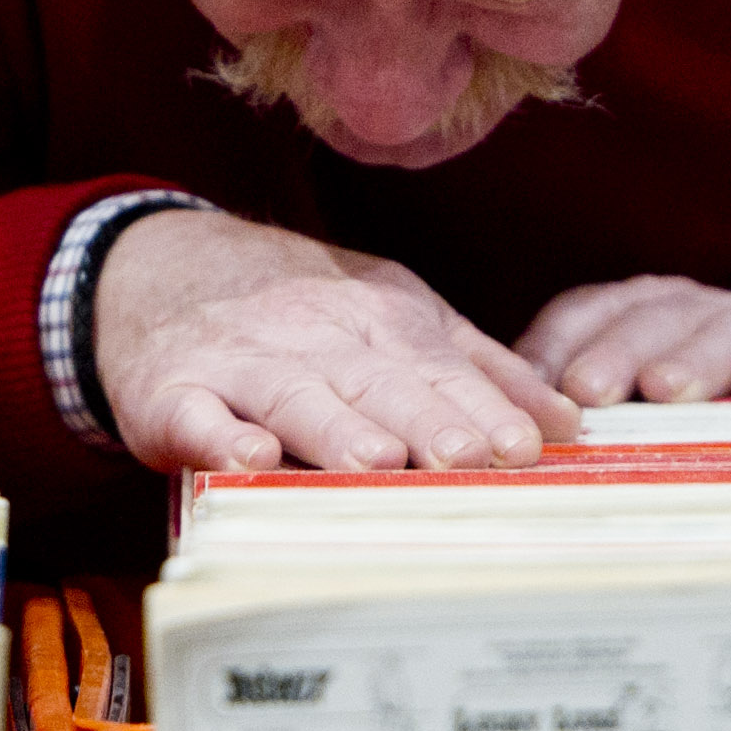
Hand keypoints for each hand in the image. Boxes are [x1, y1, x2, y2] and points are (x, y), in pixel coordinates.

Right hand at [94, 210, 581, 473]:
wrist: (163, 267)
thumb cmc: (300, 311)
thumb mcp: (394, 315)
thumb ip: (476, 370)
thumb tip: (567, 423)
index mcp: (378, 317)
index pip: (438, 366)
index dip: (480, 407)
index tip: (523, 447)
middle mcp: (315, 335)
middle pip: (376, 380)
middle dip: (423, 418)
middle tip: (466, 457)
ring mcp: (241, 362)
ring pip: (296, 395)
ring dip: (337, 427)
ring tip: (377, 462)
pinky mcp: (172, 391)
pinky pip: (196, 413)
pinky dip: (219, 432)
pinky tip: (249, 455)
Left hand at [517, 273, 730, 408]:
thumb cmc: (711, 414)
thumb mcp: (642, 409)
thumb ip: (584, 411)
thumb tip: (510, 437)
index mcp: (644, 313)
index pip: (590, 313)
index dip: (560, 343)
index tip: (535, 384)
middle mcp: (699, 308)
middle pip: (652, 318)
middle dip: (617, 353)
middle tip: (589, 391)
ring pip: (726, 327)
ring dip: (693, 356)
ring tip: (665, 390)